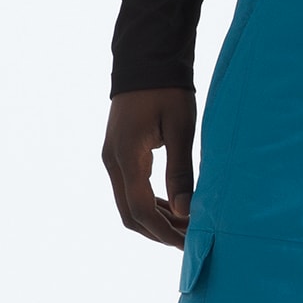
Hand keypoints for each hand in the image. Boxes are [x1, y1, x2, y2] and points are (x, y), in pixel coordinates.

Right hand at [102, 88, 196, 247]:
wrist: (145, 59)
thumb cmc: (167, 91)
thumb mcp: (180, 130)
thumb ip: (181, 172)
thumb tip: (186, 212)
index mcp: (127, 158)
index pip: (141, 210)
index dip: (165, 232)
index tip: (189, 243)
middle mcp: (112, 162)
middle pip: (130, 215)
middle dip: (160, 232)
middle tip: (191, 240)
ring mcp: (112, 159)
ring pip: (128, 205)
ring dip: (156, 220)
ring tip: (186, 227)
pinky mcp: (118, 154)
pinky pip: (130, 191)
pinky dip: (150, 205)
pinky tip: (174, 208)